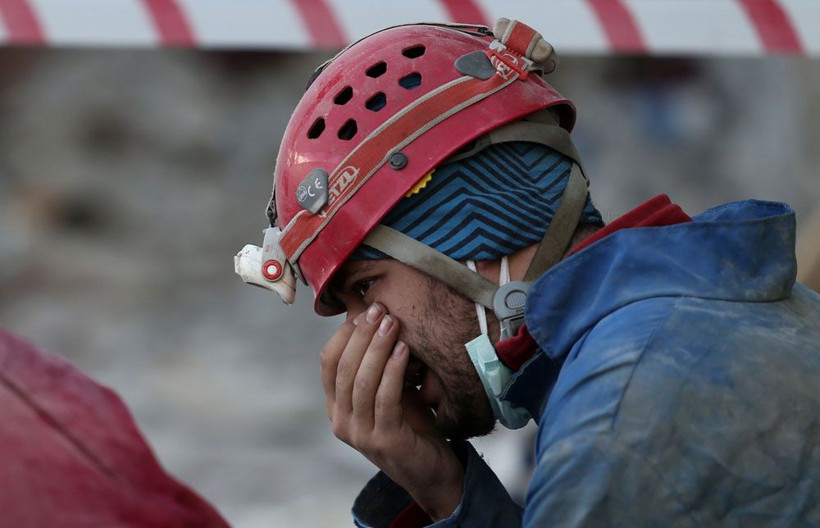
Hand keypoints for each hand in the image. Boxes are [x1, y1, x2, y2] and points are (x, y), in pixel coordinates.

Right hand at [321, 303, 463, 519]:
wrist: (431, 471)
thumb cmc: (411, 425)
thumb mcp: (389, 388)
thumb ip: (378, 361)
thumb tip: (372, 313)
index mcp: (336, 407)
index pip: (328, 362)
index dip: (345, 333)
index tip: (366, 309)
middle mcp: (341, 421)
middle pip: (343, 368)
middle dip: (362, 334)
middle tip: (381, 310)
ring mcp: (360, 434)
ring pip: (361, 381)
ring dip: (377, 348)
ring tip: (393, 324)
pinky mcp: (384, 440)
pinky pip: (385, 398)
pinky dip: (393, 370)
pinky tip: (404, 351)